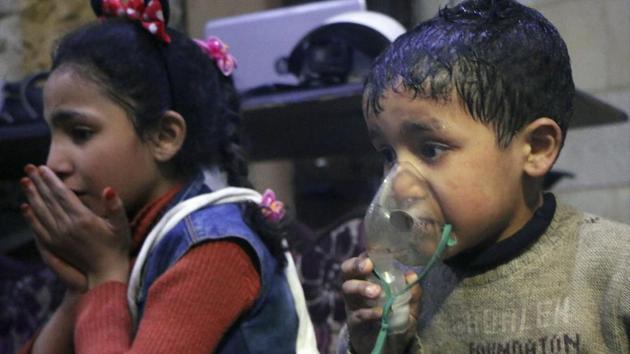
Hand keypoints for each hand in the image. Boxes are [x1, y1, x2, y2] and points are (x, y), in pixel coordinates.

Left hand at [21, 164, 130, 288]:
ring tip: (25, 182)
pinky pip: (38, 228)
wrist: (105, 273)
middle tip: (29, 168)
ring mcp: (58, 237)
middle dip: (38, 183)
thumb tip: (108, 189)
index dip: (51, 180)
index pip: (62, 194)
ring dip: (32, 196)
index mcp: (83, 219)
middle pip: (48, 200)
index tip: (43, 168)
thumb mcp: (122, 225)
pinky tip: (25, 207)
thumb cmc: (117, 247)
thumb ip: (115, 207)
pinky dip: (30, 216)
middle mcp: (67, 227)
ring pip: (41, 212)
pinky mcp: (54, 246)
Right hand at [341, 254, 420, 353]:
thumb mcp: (409, 306)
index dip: (365, 255)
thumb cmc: (395, 319)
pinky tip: (380, 313)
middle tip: (368, 266)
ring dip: (361, 287)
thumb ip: (412, 293)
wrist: (386, 346)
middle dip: (355, 265)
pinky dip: (369, 312)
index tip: (374, 255)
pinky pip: (357, 313)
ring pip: (347, 289)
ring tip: (376, 292)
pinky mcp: (353, 322)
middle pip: (346, 270)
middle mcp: (356, 288)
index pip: (362, 261)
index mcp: (368, 279)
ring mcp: (352, 304)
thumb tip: (412, 276)